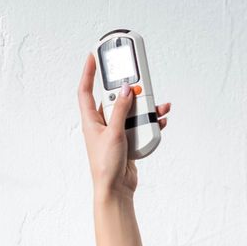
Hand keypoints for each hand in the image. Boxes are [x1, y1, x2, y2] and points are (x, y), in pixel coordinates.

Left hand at [75, 52, 171, 194]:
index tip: (92, 57)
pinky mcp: (128, 140)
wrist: (115, 188)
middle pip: (116, 99)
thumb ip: (121, 110)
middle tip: (141, 82)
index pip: (86, 91)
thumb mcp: (114, 133)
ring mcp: (115, 131)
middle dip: (131, 91)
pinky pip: (140, 125)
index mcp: (91, 120)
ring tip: (160, 105)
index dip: (88, 73)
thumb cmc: (106, 164)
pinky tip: (160, 120)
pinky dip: (151, 121)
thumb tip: (127, 89)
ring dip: (146, 108)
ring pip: (132, 112)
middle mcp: (102, 123)